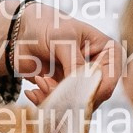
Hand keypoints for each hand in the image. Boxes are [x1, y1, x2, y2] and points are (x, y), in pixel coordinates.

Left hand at [0, 1, 121, 103]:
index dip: (90, 91)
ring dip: (54, 99)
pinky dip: (45, 101)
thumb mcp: (64, 40)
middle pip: (92, 98)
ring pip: (74, 105)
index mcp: (109, 53)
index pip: (108, 81)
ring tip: (40, 81)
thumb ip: (74, 64)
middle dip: (67, 96)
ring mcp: (83, 83)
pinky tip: (33, 91)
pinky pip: (59, 106)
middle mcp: (100, 71)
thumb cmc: (48, 26)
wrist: (24, 31)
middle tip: (46, 84)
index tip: (69, 91)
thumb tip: (80, 89)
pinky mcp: (66, 92)